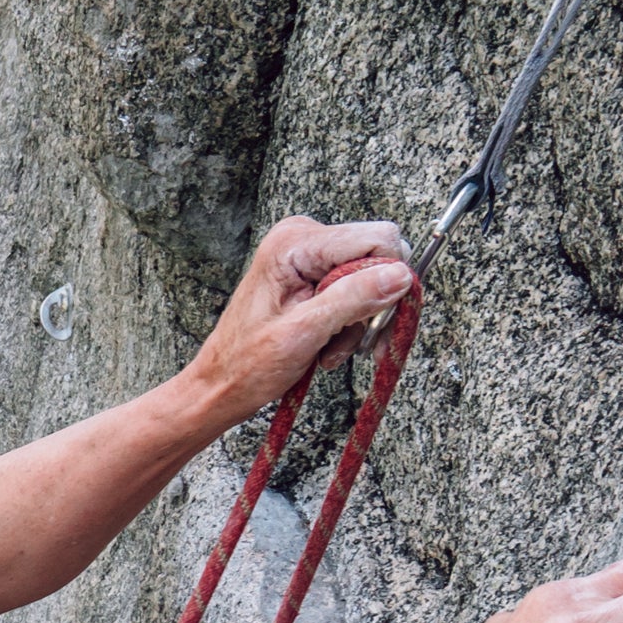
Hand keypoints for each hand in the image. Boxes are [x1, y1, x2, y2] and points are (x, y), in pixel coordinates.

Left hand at [183, 216, 419, 415]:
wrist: (221, 384)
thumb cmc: (247, 364)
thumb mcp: (303, 333)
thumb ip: (352, 299)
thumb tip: (401, 275)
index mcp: (296, 242)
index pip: (379, 238)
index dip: (388, 278)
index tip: (373, 318)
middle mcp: (304, 238)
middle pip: (379, 258)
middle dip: (372, 305)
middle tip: (351, 344)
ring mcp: (309, 255)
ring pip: (372, 280)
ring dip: (358, 323)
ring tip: (328, 349)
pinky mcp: (314, 275)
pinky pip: (356, 293)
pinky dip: (349, 324)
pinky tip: (326, 346)